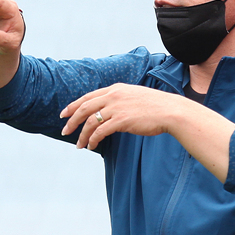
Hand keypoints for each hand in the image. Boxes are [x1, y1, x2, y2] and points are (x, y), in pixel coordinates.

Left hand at [60, 84, 183, 150]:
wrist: (170, 110)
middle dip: (72, 120)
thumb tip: (110, 111)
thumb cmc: (156, 106)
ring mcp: (116, 107)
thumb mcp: (134, 96)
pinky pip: (100, 132)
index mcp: (115, 89)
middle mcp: (113, 96)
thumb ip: (120, 100)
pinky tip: (91, 146)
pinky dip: (93, 139)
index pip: (88, 96)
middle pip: (84, 108)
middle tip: (64, 131)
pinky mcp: (121, 120)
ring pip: (90, 122)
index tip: (64, 114)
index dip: (74, 105)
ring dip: (82, 135)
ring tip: (79, 145)